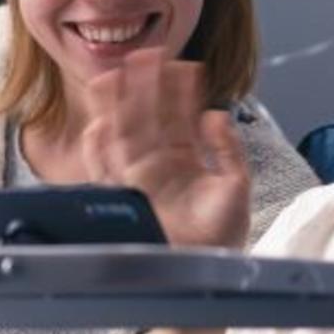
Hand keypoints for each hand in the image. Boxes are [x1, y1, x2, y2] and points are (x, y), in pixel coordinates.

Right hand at [82, 48, 250, 248]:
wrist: (202, 277)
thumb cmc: (220, 241)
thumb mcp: (235, 189)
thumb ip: (227, 150)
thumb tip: (217, 114)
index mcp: (184, 160)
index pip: (178, 117)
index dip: (177, 91)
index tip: (180, 64)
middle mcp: (157, 166)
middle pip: (145, 118)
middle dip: (142, 87)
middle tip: (142, 56)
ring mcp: (138, 181)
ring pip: (121, 135)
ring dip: (116, 107)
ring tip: (111, 76)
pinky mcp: (123, 200)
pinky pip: (104, 171)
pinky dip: (98, 149)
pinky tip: (98, 125)